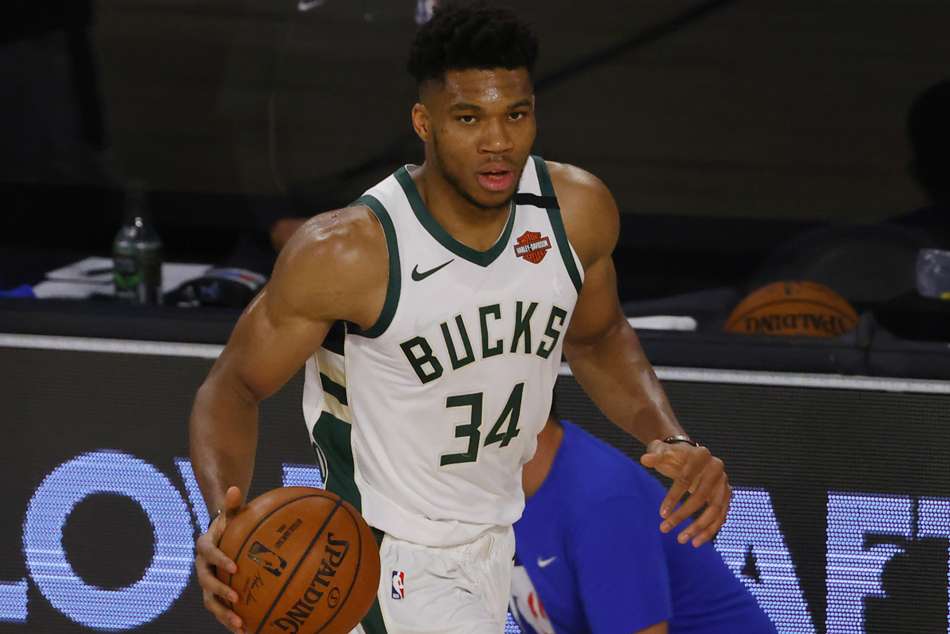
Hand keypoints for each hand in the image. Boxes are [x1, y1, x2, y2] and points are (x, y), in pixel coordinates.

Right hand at [195, 486, 245, 632]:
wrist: (220, 537)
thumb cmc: (229, 525)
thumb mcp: (230, 514)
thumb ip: (231, 505)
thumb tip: (234, 488)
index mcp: (204, 547)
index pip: (209, 554)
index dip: (220, 560)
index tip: (234, 566)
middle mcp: (201, 568)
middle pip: (206, 583)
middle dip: (220, 592)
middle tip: (237, 598)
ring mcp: (206, 583)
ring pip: (210, 602)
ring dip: (224, 615)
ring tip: (240, 625)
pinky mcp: (214, 595)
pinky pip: (221, 610)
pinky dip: (231, 620)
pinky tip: (249, 630)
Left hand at [640, 441, 730, 547]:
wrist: (689, 457)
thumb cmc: (673, 455)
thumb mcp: (663, 451)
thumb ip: (654, 454)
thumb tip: (645, 459)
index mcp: (701, 455)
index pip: (686, 478)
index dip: (673, 497)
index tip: (661, 514)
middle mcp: (717, 468)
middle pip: (701, 496)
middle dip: (683, 515)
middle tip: (664, 529)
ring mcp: (724, 483)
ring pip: (714, 510)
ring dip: (698, 527)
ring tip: (681, 540)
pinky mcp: (727, 496)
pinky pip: (721, 517)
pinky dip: (709, 531)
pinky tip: (696, 541)